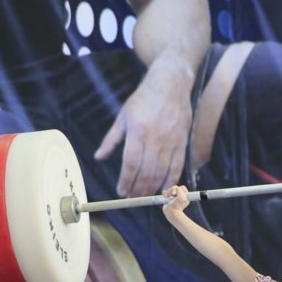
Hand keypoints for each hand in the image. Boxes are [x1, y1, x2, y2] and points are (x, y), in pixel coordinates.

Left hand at [94, 58, 194, 197]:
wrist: (171, 83)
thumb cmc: (145, 98)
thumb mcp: (124, 115)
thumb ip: (112, 139)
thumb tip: (99, 157)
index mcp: (138, 131)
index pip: (131, 163)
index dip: (126, 180)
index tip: (121, 191)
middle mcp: (155, 139)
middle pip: (146, 172)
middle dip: (138, 188)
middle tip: (132, 198)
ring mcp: (170, 142)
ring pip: (161, 172)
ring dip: (152, 188)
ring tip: (145, 197)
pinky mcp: (182, 142)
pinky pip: (177, 166)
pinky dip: (171, 180)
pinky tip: (165, 188)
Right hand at [161, 184, 189, 219]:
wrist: (172, 212)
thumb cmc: (178, 205)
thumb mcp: (182, 196)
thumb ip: (178, 189)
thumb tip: (174, 188)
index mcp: (185, 195)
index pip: (182, 187)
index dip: (179, 188)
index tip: (176, 193)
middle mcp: (180, 196)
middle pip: (175, 187)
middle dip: (172, 189)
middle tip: (171, 194)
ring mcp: (173, 197)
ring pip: (170, 189)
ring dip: (168, 191)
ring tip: (167, 196)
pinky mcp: (168, 198)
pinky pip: (166, 192)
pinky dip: (165, 193)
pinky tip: (165, 196)